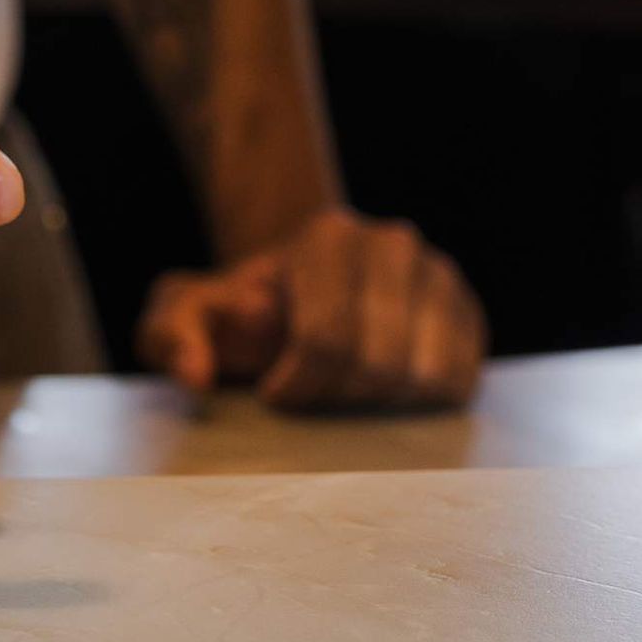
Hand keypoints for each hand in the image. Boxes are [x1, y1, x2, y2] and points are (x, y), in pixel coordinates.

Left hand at [139, 210, 485, 411]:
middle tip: (310, 393)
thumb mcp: (184, 315)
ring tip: (343, 387)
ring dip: (378, 404)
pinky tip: (380, 389)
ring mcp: (439, 276)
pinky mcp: (469, 314)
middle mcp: (393, 245)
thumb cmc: (239, 314)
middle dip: (336, 398)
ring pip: (422, 377)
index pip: (327, 337)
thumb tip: (196, 375)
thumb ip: (172, 336)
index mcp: (328, 237)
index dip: (299, 385)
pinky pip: (458, 382)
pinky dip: (419, 402)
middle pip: (377, 363)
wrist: (297, 292)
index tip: (273, 394)